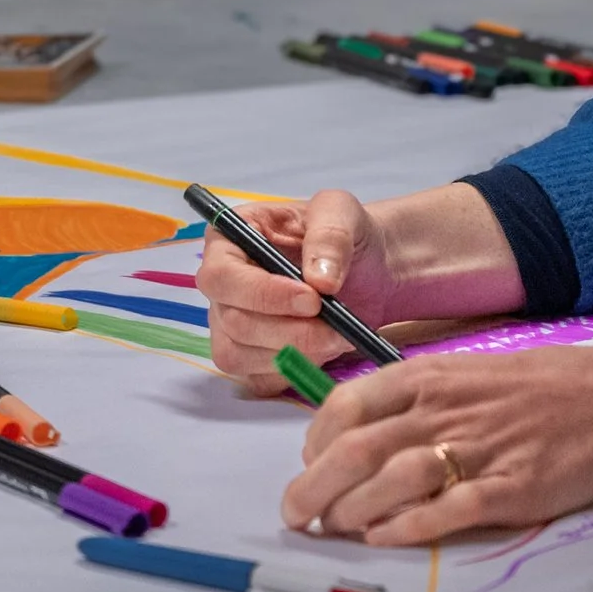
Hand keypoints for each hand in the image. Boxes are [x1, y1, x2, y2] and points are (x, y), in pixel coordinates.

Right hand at [199, 190, 396, 393]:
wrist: (371, 268)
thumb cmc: (347, 233)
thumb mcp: (343, 212)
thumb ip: (330, 236)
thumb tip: (319, 280)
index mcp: (230, 239)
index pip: (221, 276)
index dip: (262, 293)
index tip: (313, 299)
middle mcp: (224, 285)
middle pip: (231, 322)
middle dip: (289, 330)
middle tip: (337, 328)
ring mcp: (232, 324)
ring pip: (239, 355)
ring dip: (292, 354)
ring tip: (338, 338)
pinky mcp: (252, 358)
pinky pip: (257, 379)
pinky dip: (293, 372)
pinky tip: (325, 352)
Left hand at [282, 340, 592, 545]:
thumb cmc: (539, 385)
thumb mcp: (466, 371)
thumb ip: (414, 399)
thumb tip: (356, 432)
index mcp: (429, 378)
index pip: (345, 407)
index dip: (313, 443)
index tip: (307, 466)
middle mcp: (443, 411)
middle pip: (354, 450)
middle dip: (312, 488)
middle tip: (295, 515)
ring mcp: (477, 451)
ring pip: (390, 481)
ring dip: (351, 512)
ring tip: (336, 530)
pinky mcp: (509, 489)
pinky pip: (446, 511)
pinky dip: (406, 528)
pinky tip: (385, 538)